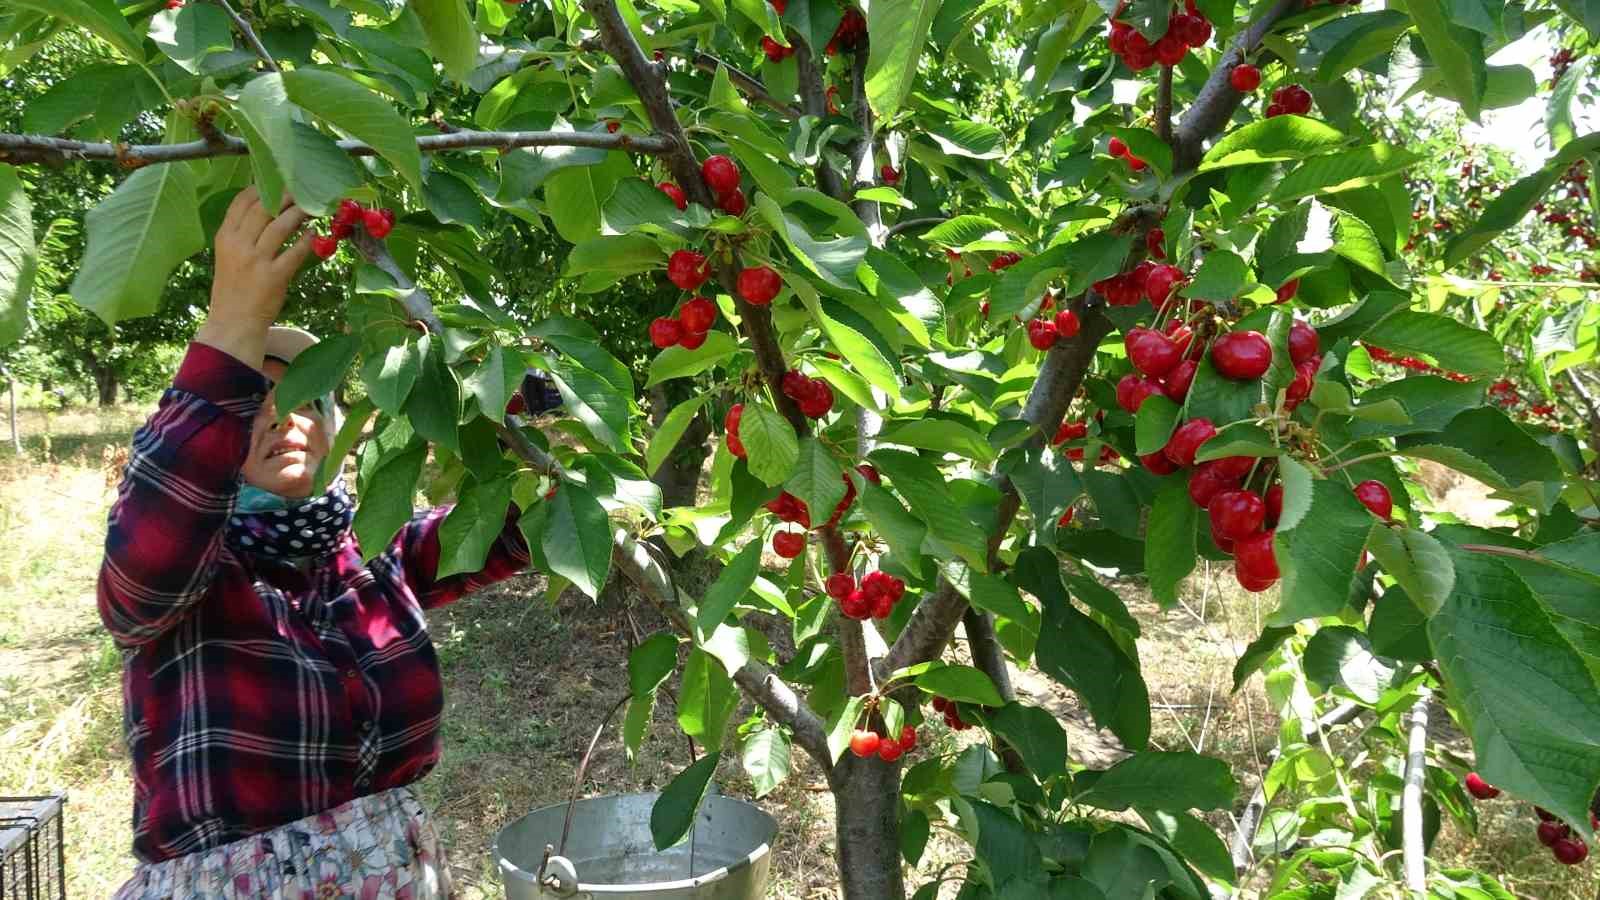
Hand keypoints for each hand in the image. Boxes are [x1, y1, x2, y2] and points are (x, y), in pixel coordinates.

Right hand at [195, 186, 314, 367]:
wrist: (233, 323)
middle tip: (302, 192)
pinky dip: (307, 240)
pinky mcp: (274, 277)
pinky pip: (295, 252)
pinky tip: (315, 235)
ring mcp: (256, 261)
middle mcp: (238, 245)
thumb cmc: (233, 288)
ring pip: (281, 226)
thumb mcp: (228, 255)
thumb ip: (242, 234)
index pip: (242, 202)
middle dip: (286, 196)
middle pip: (264, 208)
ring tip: (312, 209)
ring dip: (299, 213)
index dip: (262, 188)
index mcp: (225, 237)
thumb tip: (267, 209)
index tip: (278, 182)